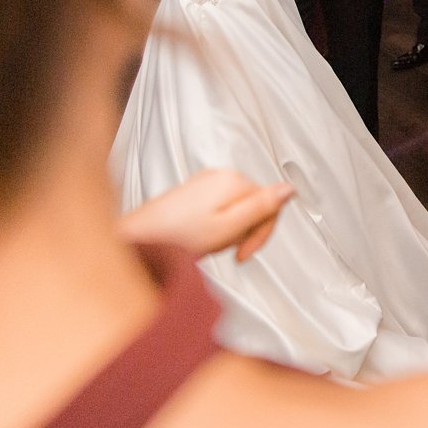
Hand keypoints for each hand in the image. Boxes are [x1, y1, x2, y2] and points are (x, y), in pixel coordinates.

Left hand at [118, 170, 294, 261]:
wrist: (138, 241)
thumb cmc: (176, 239)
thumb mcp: (228, 227)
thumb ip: (261, 207)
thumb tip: (289, 189)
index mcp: (233, 181)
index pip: (271, 203)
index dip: (263, 233)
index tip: (245, 252)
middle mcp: (220, 176)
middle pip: (255, 205)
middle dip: (245, 231)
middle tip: (226, 249)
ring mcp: (205, 183)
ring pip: (238, 209)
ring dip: (230, 231)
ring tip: (209, 244)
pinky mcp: (194, 193)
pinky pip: (220, 210)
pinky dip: (216, 227)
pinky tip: (201, 238)